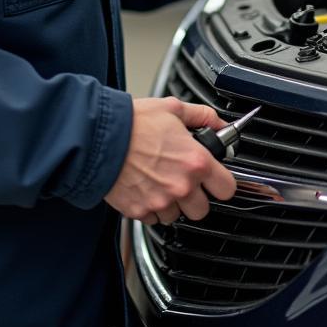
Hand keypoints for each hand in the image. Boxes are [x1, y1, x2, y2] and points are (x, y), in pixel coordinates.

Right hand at [104, 97, 236, 224]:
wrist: (99, 137)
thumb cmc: (134, 122)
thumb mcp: (173, 108)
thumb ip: (202, 116)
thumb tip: (220, 123)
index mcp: (196, 162)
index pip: (227, 189)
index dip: (222, 183)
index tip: (215, 178)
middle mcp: (182, 186)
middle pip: (202, 210)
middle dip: (195, 196)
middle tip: (183, 179)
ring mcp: (160, 201)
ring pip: (176, 215)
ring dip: (172, 203)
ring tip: (159, 181)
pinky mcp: (140, 211)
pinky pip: (153, 218)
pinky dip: (151, 207)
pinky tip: (144, 187)